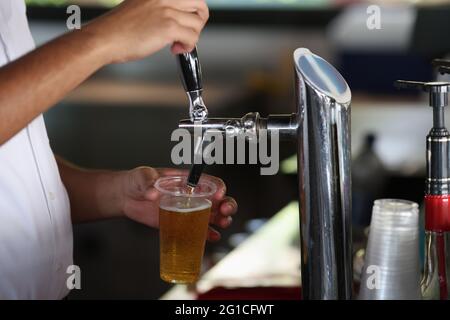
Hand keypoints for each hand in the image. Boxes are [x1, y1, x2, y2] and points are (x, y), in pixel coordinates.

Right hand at [84, 0, 208, 63]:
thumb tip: (178, 18)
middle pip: (200, 4)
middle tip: (188, 32)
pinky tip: (174, 49)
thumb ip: (160, 7)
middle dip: (199, 22)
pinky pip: (192, 37)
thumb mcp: (141, 6)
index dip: (192, 11)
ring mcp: (167, 10)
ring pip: (198, 23)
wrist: (105, 38)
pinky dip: (188, 46)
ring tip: (177, 43)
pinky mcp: (168, 27)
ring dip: (191, 37)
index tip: (185, 22)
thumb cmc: (119, 28)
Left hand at [118, 167, 236, 240]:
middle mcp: (192, 195)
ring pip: (214, 215)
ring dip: (222, 220)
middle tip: (225, 210)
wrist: (126, 197)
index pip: (210, 182)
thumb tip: (153, 192)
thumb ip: (147, 181)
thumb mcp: (141, 176)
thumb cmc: (137, 181)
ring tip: (223, 224)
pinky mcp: (181, 223)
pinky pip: (200, 230)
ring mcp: (188, 210)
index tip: (218, 194)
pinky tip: (212, 237)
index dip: (218, 187)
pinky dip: (208, 234)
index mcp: (187, 181)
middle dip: (227, 204)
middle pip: (218, 199)